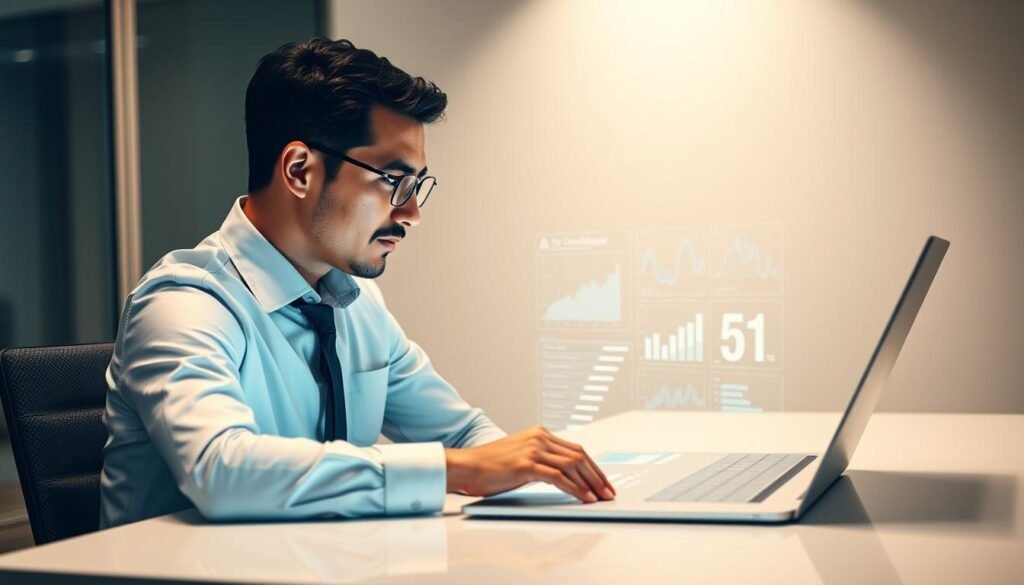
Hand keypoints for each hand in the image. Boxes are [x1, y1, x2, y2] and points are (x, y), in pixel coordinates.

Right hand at [445, 425, 615, 502]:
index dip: (594, 467)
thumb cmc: (490, 467)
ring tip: (600, 498)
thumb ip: (542, 460)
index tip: (604, 482)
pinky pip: (558, 477)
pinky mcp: (526, 464)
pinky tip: (584, 498)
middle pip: (579, 456)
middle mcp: (539, 437)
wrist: (466, 466)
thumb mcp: (521, 458)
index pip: (576, 449)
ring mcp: (533, 449)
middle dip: (598, 476)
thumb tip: (565, 475)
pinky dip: (575, 488)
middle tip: (609, 493)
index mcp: (539, 434)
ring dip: (590, 484)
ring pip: (572, 465)